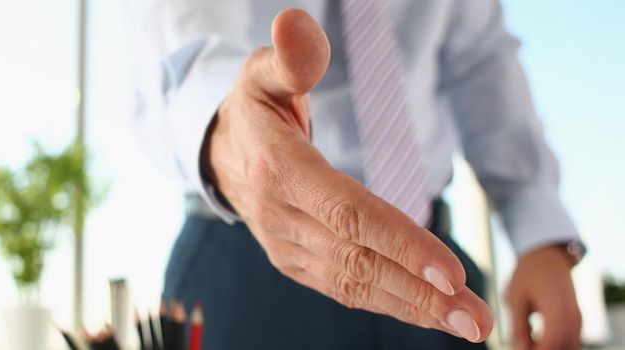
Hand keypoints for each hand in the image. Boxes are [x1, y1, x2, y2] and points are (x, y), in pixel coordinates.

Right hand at [205, 8, 492, 340]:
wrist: (221, 152)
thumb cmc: (257, 106)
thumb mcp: (265, 73)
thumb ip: (289, 57)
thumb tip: (295, 25)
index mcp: (278, 170)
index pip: (346, 212)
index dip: (398, 242)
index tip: (448, 271)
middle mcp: (279, 216)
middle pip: (359, 259)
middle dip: (420, 291)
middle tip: (476, 317)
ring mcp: (286, 245)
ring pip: (356, 282)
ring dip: (414, 307)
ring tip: (468, 324)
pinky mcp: (295, 262)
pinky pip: (346, 287)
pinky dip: (390, 304)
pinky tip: (430, 314)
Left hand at [506, 245, 581, 349]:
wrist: (547, 257)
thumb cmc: (528, 274)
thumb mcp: (516, 298)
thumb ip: (518, 326)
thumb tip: (519, 349)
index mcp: (557, 311)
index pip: (550, 346)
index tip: (518, 349)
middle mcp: (573, 318)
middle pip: (562, 349)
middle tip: (520, 343)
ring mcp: (578, 319)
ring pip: (568, 347)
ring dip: (548, 347)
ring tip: (525, 338)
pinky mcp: (577, 320)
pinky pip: (570, 341)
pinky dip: (555, 344)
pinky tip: (535, 338)